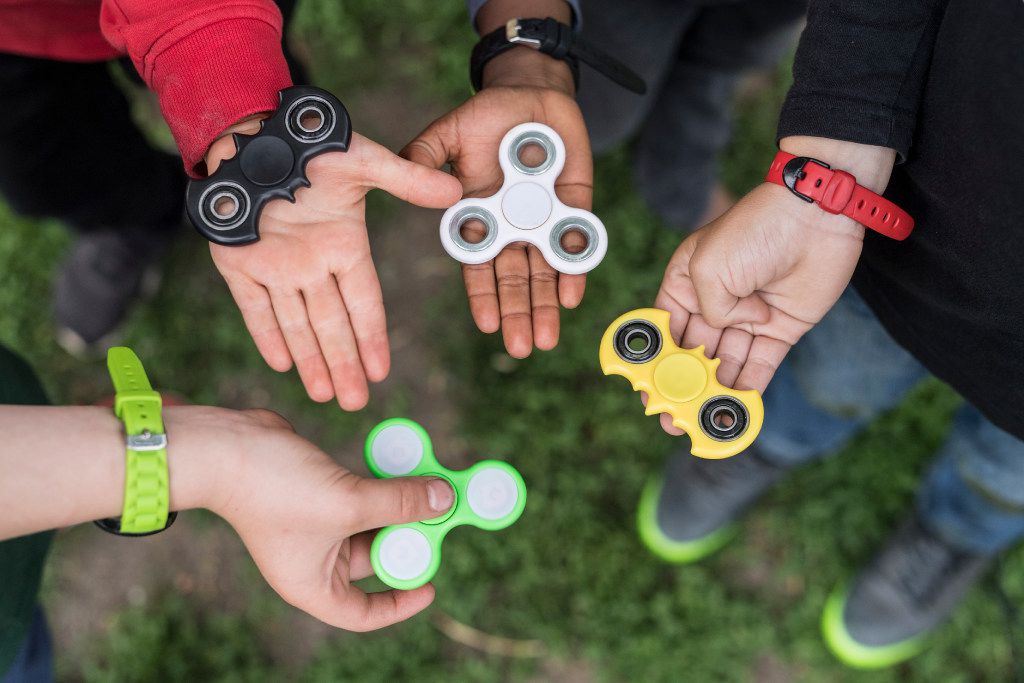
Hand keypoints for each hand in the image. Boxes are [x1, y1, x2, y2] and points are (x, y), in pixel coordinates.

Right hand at [193, 407, 455, 630]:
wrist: (226, 446)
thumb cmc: (275, 488)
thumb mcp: (349, 503)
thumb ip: (400, 503)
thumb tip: (446, 501)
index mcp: (313, 585)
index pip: (364, 613)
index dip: (401, 604)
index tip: (431, 586)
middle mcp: (314, 561)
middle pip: (374, 563)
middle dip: (407, 541)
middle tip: (438, 518)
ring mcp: (315, 527)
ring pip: (371, 525)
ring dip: (399, 508)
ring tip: (430, 489)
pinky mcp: (317, 493)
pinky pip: (360, 498)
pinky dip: (381, 487)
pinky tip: (403, 468)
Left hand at [206, 121, 462, 408]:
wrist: (255, 130)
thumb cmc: (314, 143)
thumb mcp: (364, 161)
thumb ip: (406, 180)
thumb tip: (456, 192)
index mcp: (344, 245)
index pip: (363, 303)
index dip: (372, 337)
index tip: (382, 371)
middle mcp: (312, 264)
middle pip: (331, 325)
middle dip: (343, 365)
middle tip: (355, 404)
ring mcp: (274, 266)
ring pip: (296, 325)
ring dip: (310, 360)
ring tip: (325, 395)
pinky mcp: (237, 262)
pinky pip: (254, 307)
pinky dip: (266, 335)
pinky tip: (281, 365)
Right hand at [401, 46, 591, 357]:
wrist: (532, 95)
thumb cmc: (487, 114)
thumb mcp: (451, 131)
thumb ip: (427, 153)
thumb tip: (407, 173)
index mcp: (478, 217)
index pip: (479, 265)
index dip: (483, 295)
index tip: (486, 324)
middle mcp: (511, 227)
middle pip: (514, 279)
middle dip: (518, 314)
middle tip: (522, 347)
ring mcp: (543, 220)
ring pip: (544, 272)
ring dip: (545, 307)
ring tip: (546, 340)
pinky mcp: (574, 207)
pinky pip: (576, 243)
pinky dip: (575, 270)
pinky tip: (572, 298)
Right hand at [648, 137, 896, 434]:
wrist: (815, 216)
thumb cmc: (754, 230)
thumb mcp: (708, 269)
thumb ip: (709, 314)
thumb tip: (733, 338)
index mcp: (686, 282)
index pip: (663, 329)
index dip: (653, 360)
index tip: (646, 389)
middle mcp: (715, 302)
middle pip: (693, 354)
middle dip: (682, 386)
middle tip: (671, 419)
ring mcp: (748, 318)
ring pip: (726, 365)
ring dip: (712, 393)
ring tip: (699, 423)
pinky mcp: (781, 328)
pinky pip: (761, 366)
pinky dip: (748, 389)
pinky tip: (734, 412)